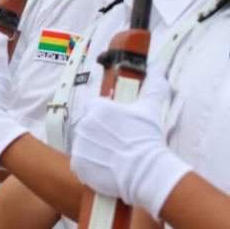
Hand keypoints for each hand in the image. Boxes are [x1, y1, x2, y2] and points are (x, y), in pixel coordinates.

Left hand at [70, 62, 189, 217]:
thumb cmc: (148, 138)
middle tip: (119, 142)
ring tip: (115, 155)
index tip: (120, 126)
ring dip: (96, 147)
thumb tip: (158, 63)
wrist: (147, 171)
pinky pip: (81, 162)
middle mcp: (84, 124)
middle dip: (102, 132)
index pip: (95, 108)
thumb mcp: (151, 107)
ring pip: (85, 143)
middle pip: (89, 125)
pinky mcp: (78, 164)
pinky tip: (106, 166)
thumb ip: (153, 83)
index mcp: (97, 108)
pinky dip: (91, 164)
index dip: (108, 117)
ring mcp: (79, 145)